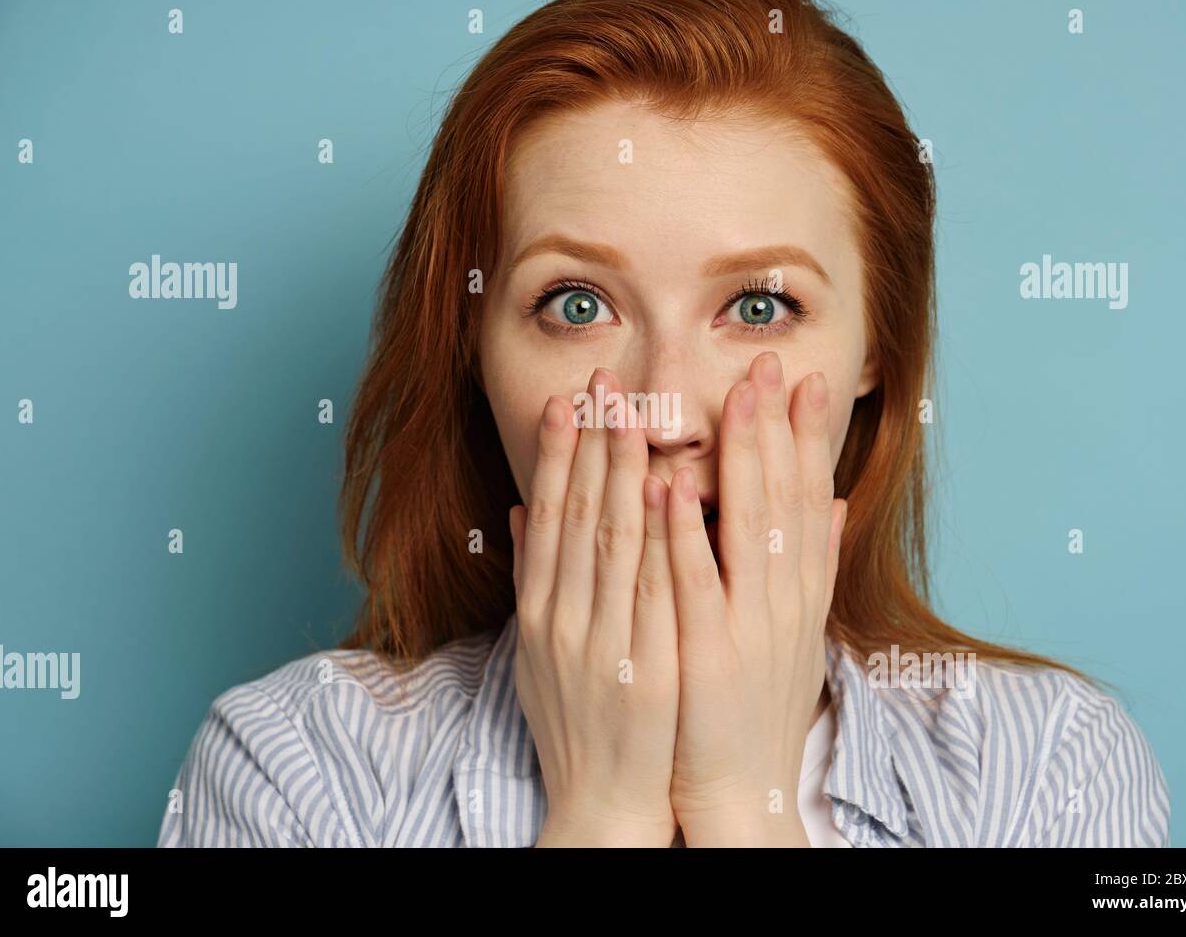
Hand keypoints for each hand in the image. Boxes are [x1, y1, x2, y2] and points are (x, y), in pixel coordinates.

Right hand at [511, 367, 680, 846]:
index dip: (556, 457)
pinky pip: (653, 592)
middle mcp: (565, 621)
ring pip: (613, 544)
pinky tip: (667, 491)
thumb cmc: (574, 720)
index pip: (548, 520)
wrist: (602, 800)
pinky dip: (659, 539)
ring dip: (621, 474)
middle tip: (602, 384)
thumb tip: (519, 513)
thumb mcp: (536, 650)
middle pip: (578, 518)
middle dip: (590, 446)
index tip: (567, 402)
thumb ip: (533, 578)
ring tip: (632, 414)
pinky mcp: (646, 669)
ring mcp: (604, 645)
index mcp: (540, 613)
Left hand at [665, 351, 846, 845]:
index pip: (808, 498)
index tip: (803, 380)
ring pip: (747, 528)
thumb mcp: (798, 632)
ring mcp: (748, 626)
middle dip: (777, 427)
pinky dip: (685, 535)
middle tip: (770, 361)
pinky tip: (672, 488)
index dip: (807, 438)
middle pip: (784, 499)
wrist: (740, 788)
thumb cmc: (757, 706)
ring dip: (739, 459)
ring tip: (732, 397)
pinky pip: (693, 585)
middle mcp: (784, 602)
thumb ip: (813, 564)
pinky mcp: (707, 656)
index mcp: (800, 593)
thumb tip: (837, 502)